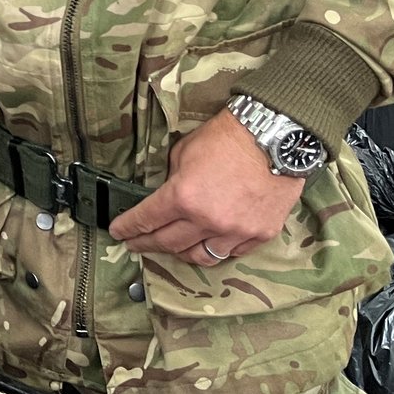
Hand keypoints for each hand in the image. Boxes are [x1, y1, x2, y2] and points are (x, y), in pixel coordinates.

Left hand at [109, 109, 306, 267]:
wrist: (275, 137)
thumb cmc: (227, 138)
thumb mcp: (183, 153)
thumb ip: (172, 180)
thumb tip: (166, 197)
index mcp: (183, 197)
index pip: (146, 220)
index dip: (128, 228)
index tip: (118, 232)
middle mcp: (207, 220)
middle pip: (168, 243)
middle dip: (146, 244)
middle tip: (134, 244)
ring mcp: (236, 231)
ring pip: (201, 256)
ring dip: (182, 253)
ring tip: (171, 248)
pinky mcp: (260, 234)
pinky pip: (232, 252)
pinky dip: (217, 249)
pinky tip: (208, 244)